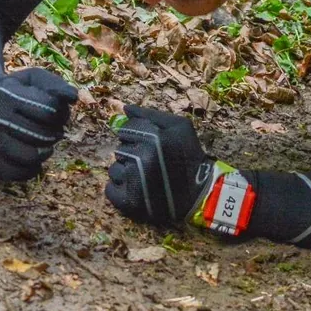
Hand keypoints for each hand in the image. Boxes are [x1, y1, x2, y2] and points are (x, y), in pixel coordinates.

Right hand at [0, 68, 76, 182]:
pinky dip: (33, 167)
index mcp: (8, 95)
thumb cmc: (15, 93)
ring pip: (33, 156)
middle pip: (44, 135)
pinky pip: (21, 173)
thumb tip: (73, 97)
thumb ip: (55, 84)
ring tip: (42, 141)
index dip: (61, 112)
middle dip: (55, 132)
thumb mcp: (33, 79)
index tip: (55, 111)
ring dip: (46, 150)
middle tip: (50, 127)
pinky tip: (32, 154)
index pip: (50, 109)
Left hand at [105, 106, 211, 225]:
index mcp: (154, 138)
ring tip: (144, 177)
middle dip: (133, 153)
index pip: (127, 128)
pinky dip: (119, 190)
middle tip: (150, 163)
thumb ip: (152, 114)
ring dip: (126, 172)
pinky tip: (134, 189)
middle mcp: (142, 158)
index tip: (149, 145)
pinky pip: (110, 189)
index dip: (137, 135)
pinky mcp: (129, 202)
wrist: (200, 193)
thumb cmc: (189, 156)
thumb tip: (125, 108)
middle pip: (120, 148)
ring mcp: (134, 181)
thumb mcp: (180, 127)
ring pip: (114, 168)